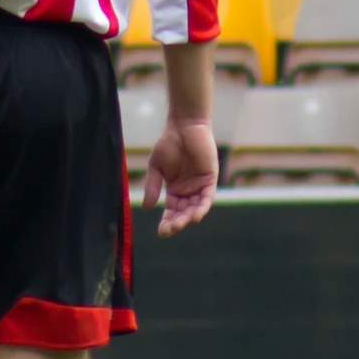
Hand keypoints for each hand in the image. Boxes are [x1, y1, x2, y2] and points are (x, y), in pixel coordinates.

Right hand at [143, 118, 217, 236]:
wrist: (183, 126)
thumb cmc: (168, 143)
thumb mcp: (156, 167)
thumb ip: (153, 186)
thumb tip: (148, 207)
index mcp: (175, 190)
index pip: (172, 211)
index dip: (167, 222)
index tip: (162, 232)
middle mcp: (188, 191)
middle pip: (183, 212)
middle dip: (177, 222)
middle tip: (170, 229)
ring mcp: (199, 185)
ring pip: (195, 207)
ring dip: (189, 217)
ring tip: (181, 224)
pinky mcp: (210, 179)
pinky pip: (207, 197)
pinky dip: (202, 207)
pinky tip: (196, 216)